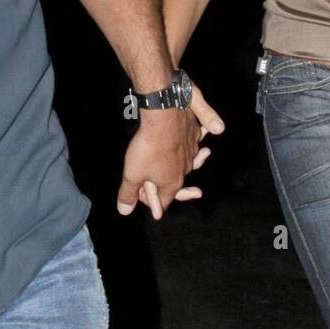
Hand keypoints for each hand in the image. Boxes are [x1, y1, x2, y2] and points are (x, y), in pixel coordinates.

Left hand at [117, 81, 224, 219]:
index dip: (154, 202)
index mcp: (171, 184)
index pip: (164, 201)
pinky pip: (196, 143)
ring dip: (197, 162)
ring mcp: (191, 152)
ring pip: (192, 162)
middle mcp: (185, 170)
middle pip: (180, 183)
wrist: (164, 117)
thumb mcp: (132, 174)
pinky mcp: (193, 136)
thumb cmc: (147, 148)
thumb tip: (124, 210)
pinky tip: (202, 135)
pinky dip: (198, 142)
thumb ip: (128, 193)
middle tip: (197, 193)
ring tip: (205, 157)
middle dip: (185, 190)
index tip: (148, 197)